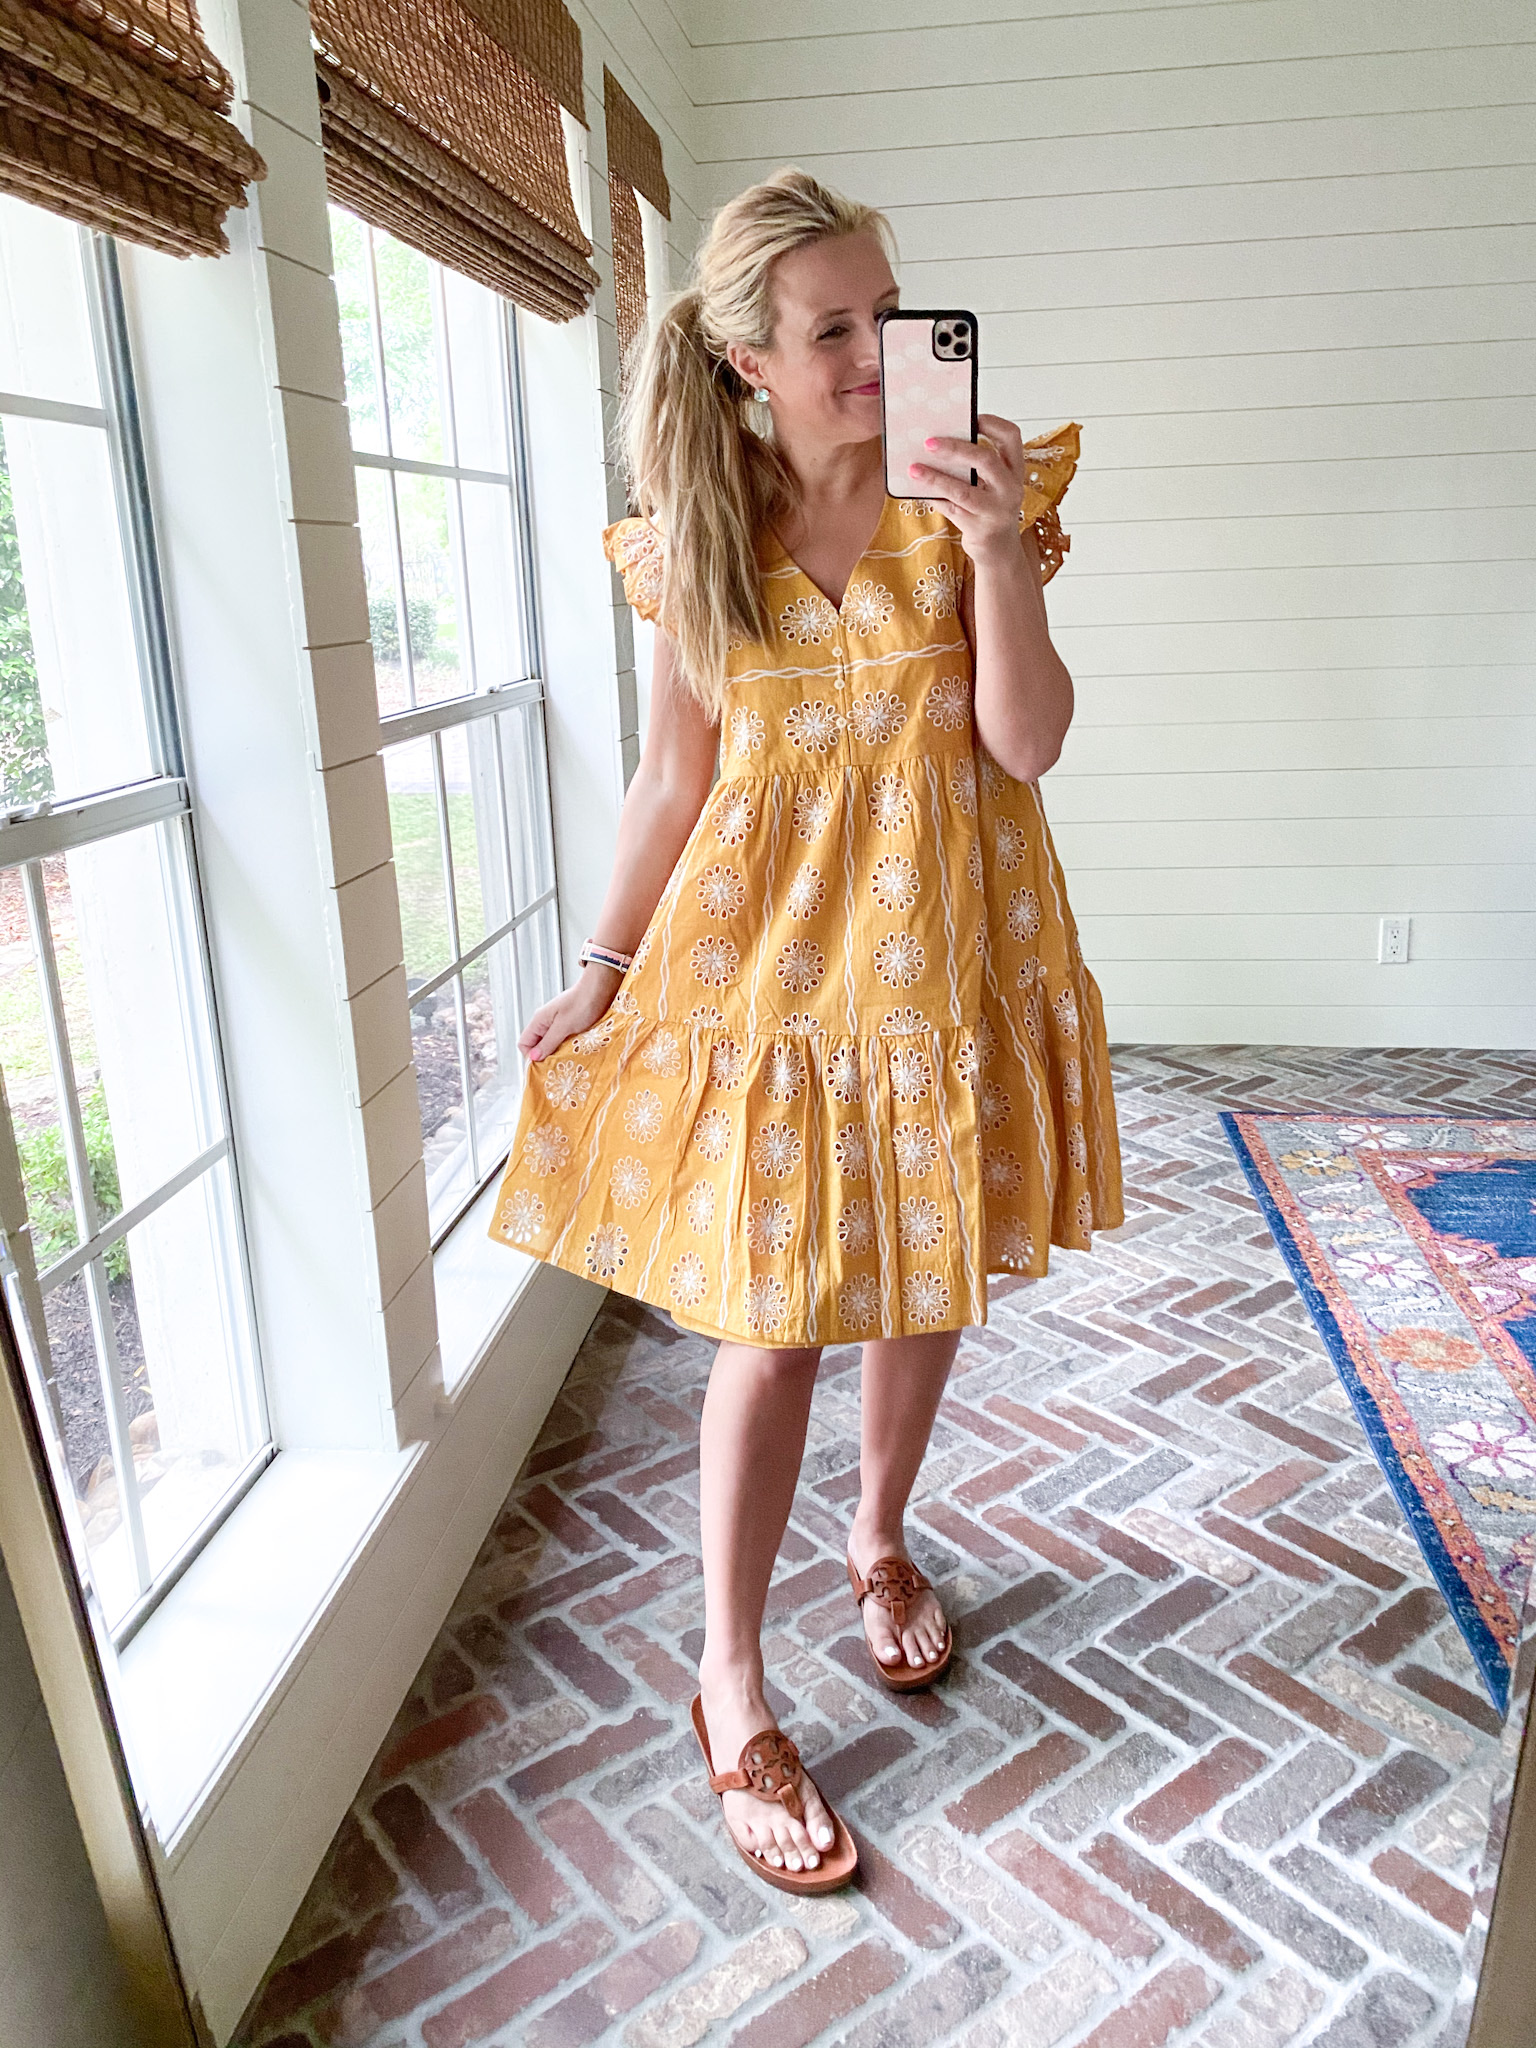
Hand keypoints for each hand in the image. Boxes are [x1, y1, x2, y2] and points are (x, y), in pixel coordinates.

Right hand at [518, 964, 622, 1061]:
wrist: (601, 988)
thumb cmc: (582, 1003)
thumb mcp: (564, 1026)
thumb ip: (548, 1042)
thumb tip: (533, 1057)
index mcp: (539, 1020)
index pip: (524, 1043)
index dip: (531, 1056)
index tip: (543, 1065)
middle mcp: (546, 1022)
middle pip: (538, 1045)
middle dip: (546, 1056)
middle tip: (558, 1065)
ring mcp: (558, 1023)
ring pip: (552, 1044)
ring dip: (559, 1052)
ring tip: (569, 1058)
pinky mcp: (570, 1025)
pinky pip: (564, 1040)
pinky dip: (568, 1047)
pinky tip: (576, 1050)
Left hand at [906, 411, 1025, 571]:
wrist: (1000, 551)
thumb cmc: (990, 509)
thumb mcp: (992, 485)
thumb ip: (975, 466)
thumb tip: (939, 443)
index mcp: (1015, 470)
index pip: (1011, 437)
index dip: (992, 423)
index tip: (970, 417)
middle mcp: (1010, 489)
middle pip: (986, 460)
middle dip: (956, 448)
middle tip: (929, 442)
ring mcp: (996, 511)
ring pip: (963, 490)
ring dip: (936, 477)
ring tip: (914, 469)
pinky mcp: (979, 529)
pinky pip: (951, 509)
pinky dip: (933, 498)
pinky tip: (918, 490)